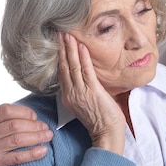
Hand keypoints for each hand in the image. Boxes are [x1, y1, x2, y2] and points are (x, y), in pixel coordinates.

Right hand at [0, 104, 52, 165]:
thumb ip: (6, 115)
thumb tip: (33, 116)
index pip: (7, 111)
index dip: (25, 112)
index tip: (35, 117)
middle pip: (15, 125)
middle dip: (35, 126)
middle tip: (46, 128)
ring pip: (18, 140)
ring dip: (37, 137)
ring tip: (48, 136)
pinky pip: (17, 157)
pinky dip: (33, 153)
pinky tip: (43, 150)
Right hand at [57, 33, 125, 153]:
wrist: (107, 132)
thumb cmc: (100, 119)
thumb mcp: (85, 103)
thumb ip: (82, 89)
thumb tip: (85, 75)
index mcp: (68, 96)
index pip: (62, 73)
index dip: (60, 57)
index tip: (59, 44)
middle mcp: (71, 93)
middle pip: (64, 67)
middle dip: (62, 49)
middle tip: (60, 33)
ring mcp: (80, 92)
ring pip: (73, 67)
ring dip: (70, 50)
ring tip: (68, 35)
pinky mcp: (92, 91)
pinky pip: (86, 71)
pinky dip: (83, 58)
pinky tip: (81, 47)